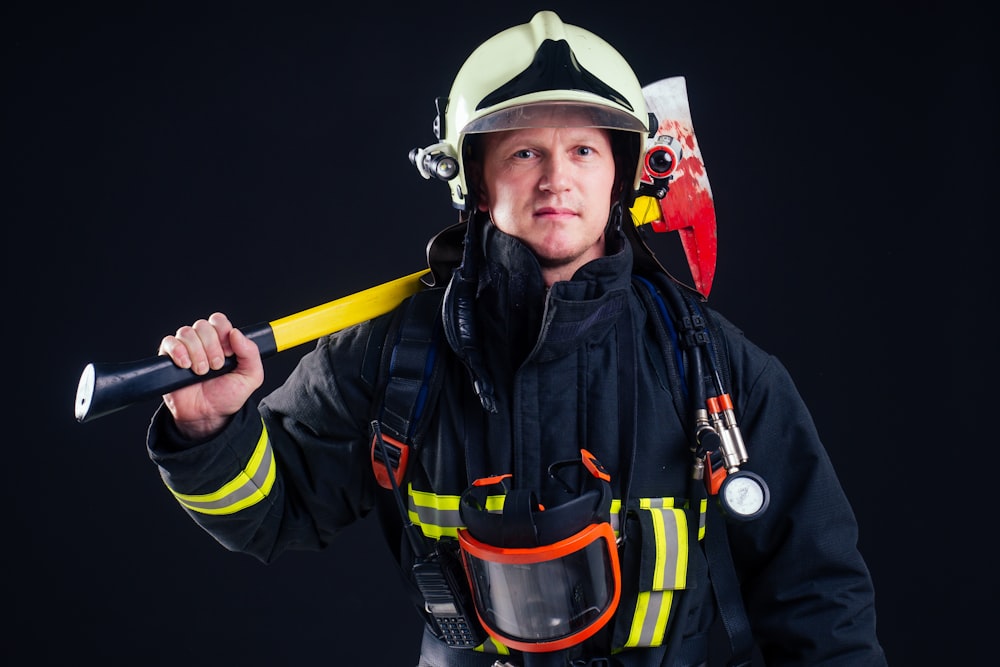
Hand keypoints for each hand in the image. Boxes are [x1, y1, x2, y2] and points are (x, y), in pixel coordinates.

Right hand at [157, 312, 263, 438]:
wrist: (207, 416)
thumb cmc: (227, 396)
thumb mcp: (250, 376)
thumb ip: (251, 353)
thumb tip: (236, 332)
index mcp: (222, 341)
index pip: (219, 321)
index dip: (223, 333)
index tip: (229, 353)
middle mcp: (202, 342)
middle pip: (203, 325)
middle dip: (212, 347)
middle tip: (216, 367)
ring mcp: (185, 349)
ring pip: (186, 332)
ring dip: (197, 353)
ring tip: (202, 372)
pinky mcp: (168, 358)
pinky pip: (169, 342)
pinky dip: (178, 352)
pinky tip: (186, 366)